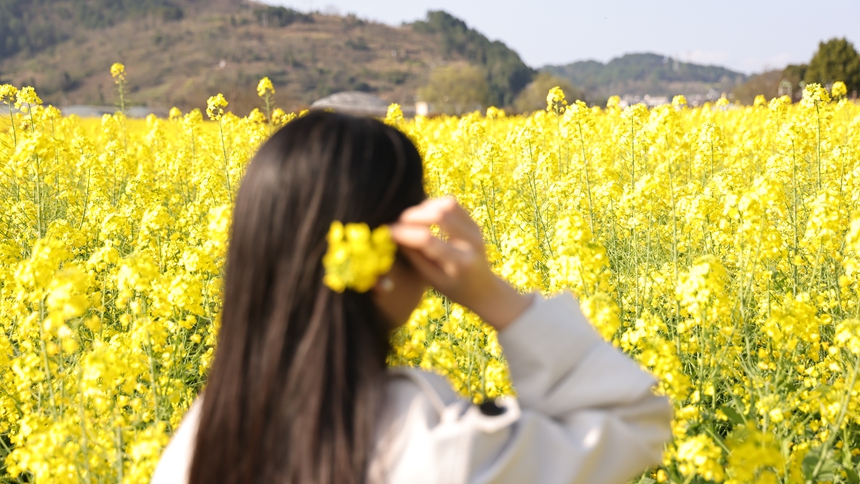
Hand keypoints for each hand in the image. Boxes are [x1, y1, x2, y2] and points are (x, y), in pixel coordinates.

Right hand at [390, 197, 532, 329]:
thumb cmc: (454, 288)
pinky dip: (434, 205)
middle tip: (398, 222)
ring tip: (411, 218)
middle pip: (440, 215)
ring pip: (447, 204)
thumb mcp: (432, 280)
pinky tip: (423, 214)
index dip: (405, 233)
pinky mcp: (474, 222)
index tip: (388, 231)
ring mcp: (475, 230)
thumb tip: (392, 235)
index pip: (428, 240)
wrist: (484, 289)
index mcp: (460, 263)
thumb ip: (414, 257)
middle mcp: (471, 243)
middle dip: (414, 215)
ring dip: (424, 207)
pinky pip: (452, 204)